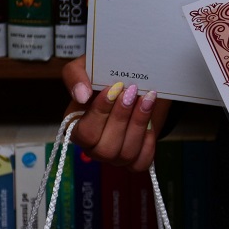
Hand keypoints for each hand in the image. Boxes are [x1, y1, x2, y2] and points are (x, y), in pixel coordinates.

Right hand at [62, 55, 170, 171]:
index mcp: (76, 127)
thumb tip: (81, 95)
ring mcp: (115, 156)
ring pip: (126, 154)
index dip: (100, 112)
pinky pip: (142, 161)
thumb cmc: (106, 77)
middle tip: (133, 90)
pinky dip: (149, 141)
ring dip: (139, 124)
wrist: (135, 83)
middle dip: (121, 117)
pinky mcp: (135, 160)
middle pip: (105, 148)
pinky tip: (152, 120)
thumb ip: (76, 76)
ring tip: (148, 98)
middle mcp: (93, 147)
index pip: (85, 133)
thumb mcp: (87, 67)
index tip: (115, 87)